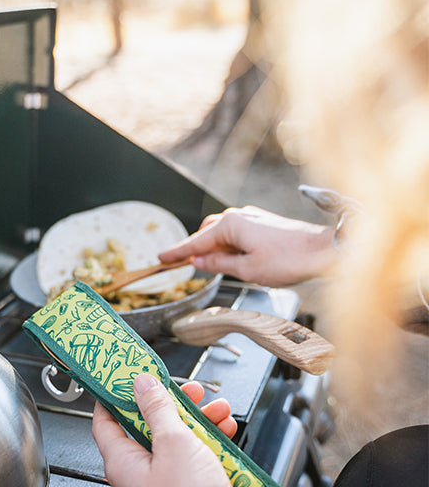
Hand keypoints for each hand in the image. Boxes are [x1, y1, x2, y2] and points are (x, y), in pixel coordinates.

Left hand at [92, 373, 242, 486]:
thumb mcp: (174, 444)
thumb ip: (158, 409)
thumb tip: (141, 383)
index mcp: (123, 460)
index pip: (105, 417)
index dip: (114, 392)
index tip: (126, 372)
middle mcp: (139, 471)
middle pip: (147, 424)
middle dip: (170, 402)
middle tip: (186, 388)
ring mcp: (164, 482)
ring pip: (174, 439)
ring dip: (196, 420)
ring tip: (216, 407)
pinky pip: (193, 458)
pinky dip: (208, 442)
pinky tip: (226, 431)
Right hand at [159, 206, 336, 286]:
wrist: (325, 250)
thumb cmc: (290, 260)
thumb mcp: (248, 270)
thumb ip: (219, 264)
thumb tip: (200, 259)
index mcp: (231, 225)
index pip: (196, 241)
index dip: (178, 252)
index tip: (161, 257)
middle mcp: (240, 215)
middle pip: (207, 232)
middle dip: (197, 248)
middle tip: (185, 264)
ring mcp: (252, 217)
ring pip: (223, 232)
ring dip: (215, 248)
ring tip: (213, 267)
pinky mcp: (262, 222)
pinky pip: (237, 232)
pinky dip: (229, 245)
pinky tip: (234, 258)